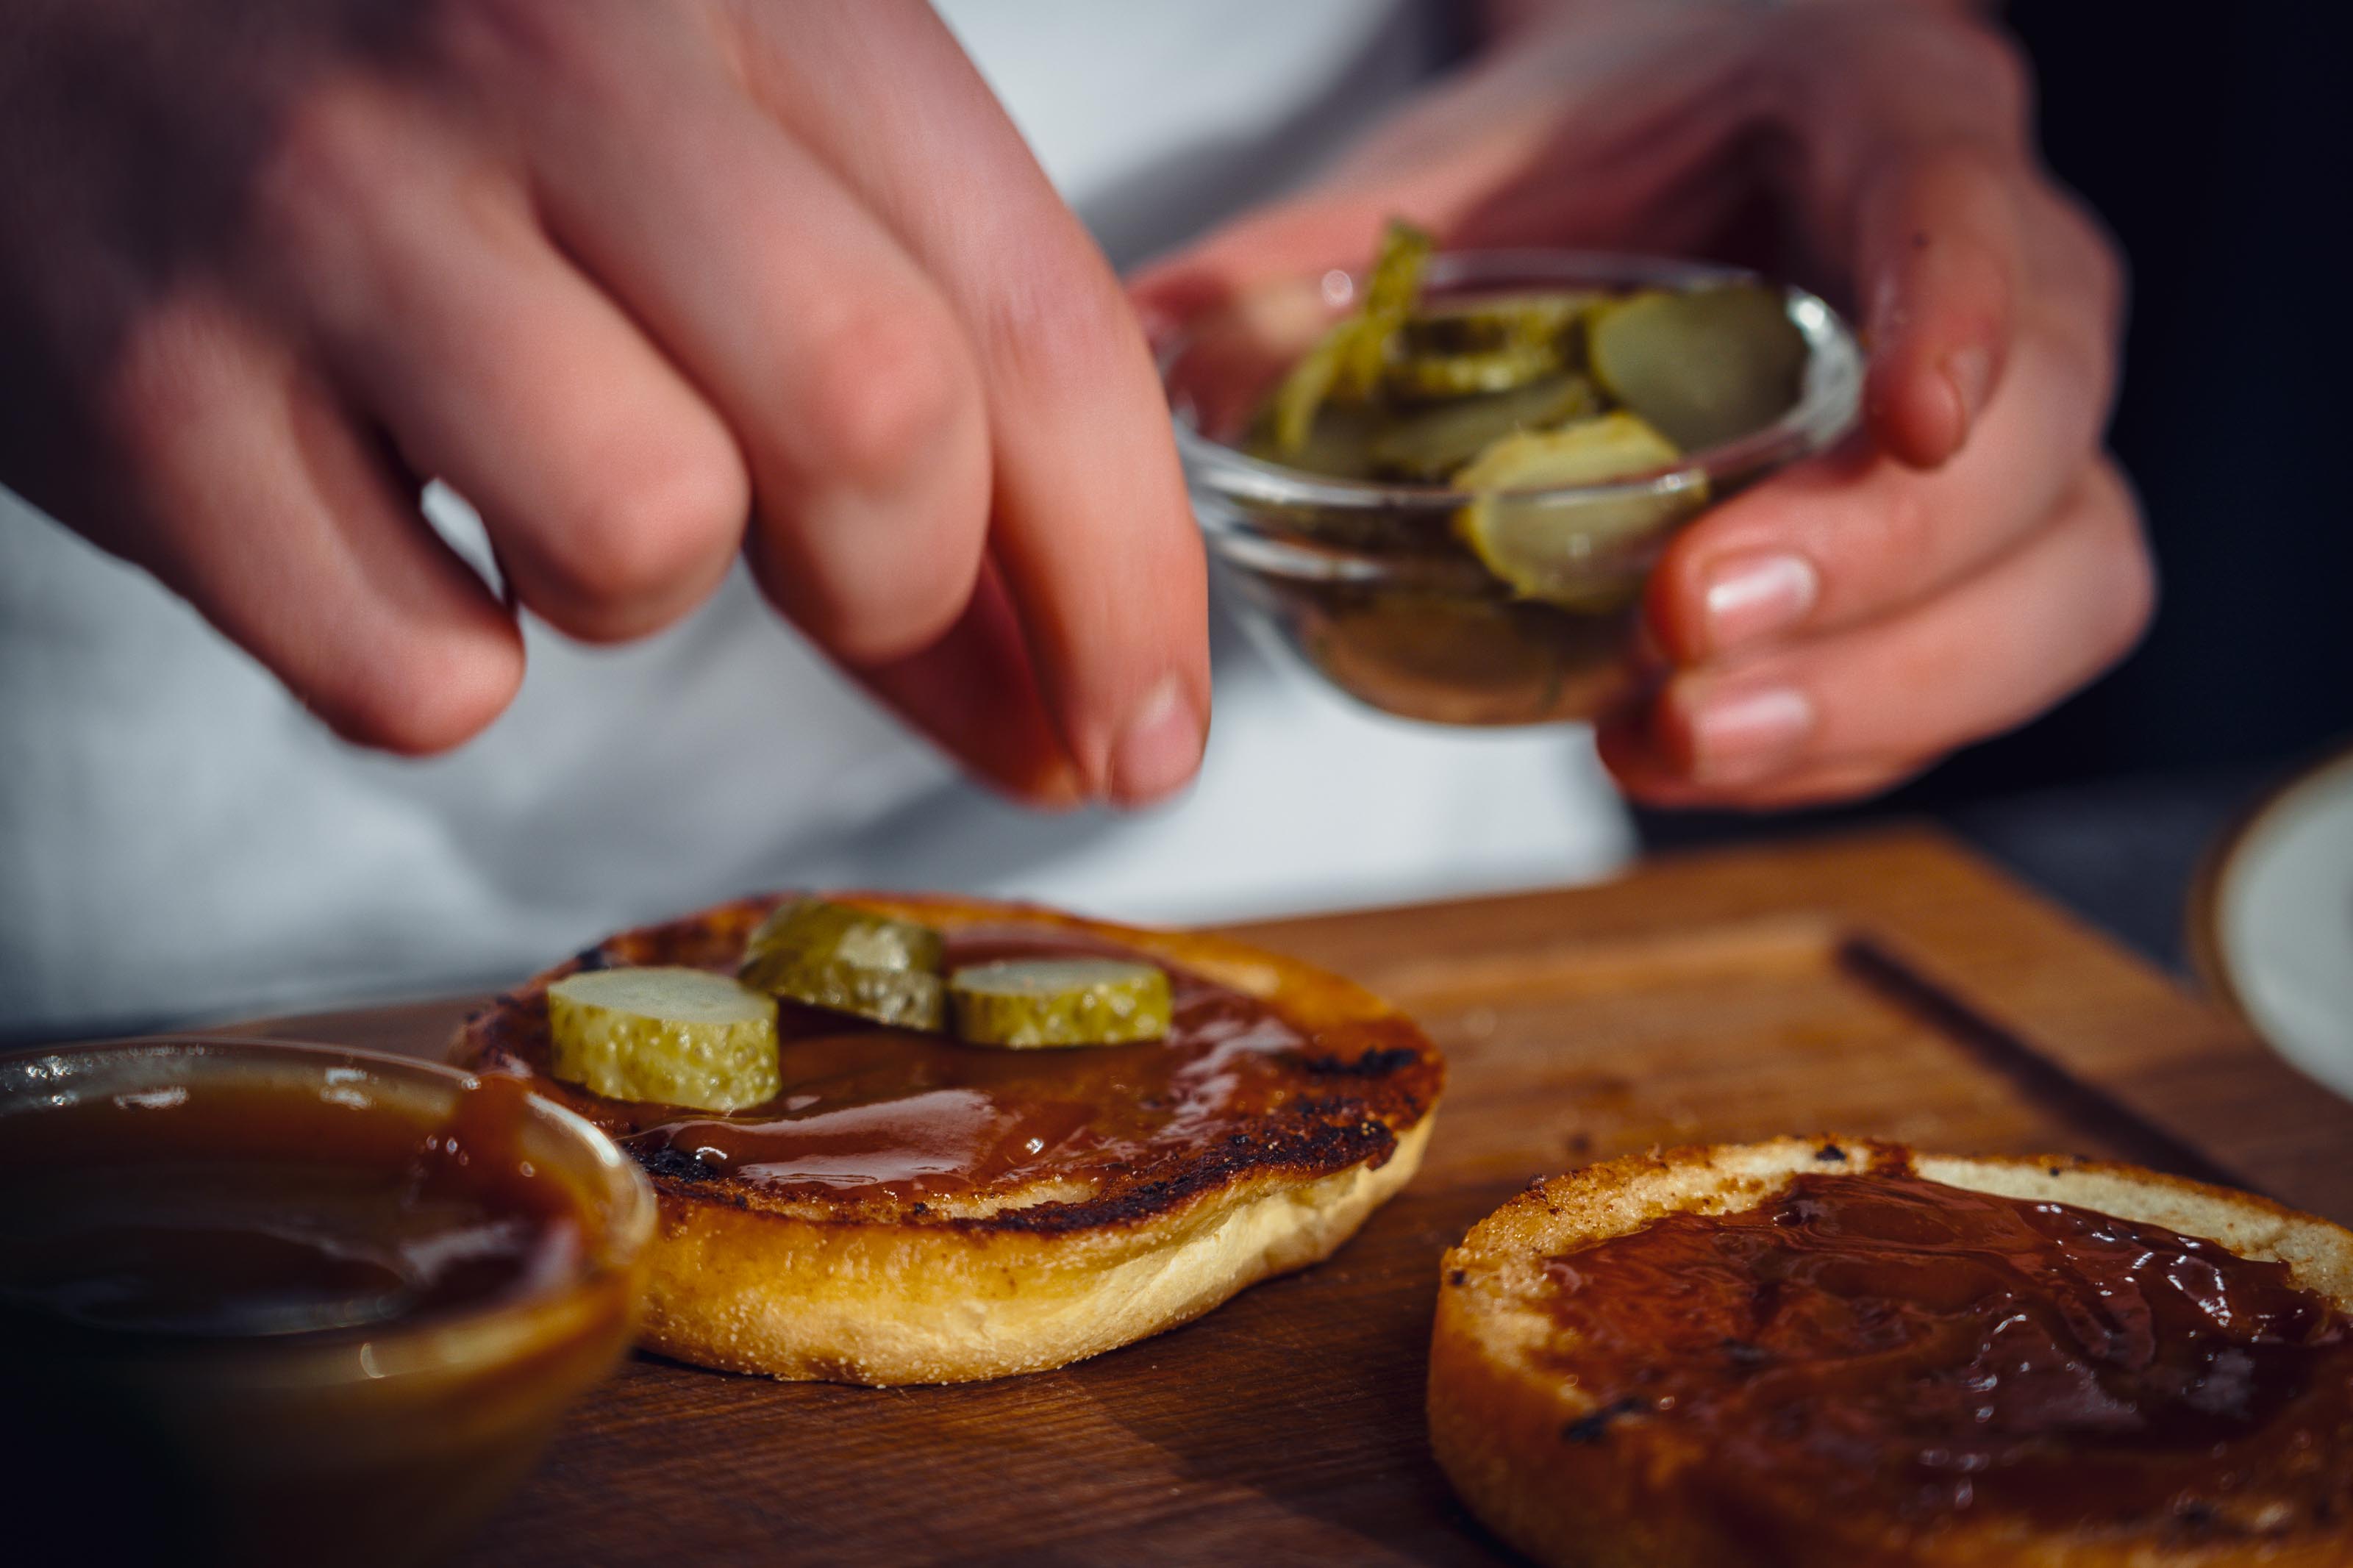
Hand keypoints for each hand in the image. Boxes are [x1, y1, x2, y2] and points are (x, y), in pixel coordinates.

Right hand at [0, 0, 1207, 805]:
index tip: (1147, 728)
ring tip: (569, 501)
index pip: (1032, 311)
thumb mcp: (720, 124)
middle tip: (844, 588)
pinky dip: (445, 665)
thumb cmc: (431, 67)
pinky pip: (411, 669)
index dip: (1128, 572)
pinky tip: (402, 542)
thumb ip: (914, 359)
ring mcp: (333, 218)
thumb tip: (1081, 684)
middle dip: (913, 585)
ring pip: (649, 533)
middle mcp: (546, 55)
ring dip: (654, 595)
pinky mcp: (150, 390)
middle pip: (881, 422)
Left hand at [1135, 0, 2148, 807]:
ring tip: (1680, 741)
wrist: (1689, 166)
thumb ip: (1319, 254)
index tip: (1898, 422)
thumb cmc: (1605, 152)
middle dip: (1880, 572)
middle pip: (2043, 445)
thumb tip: (1141, 349)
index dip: (1957, 318)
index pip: (1968, 203)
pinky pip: (1978, 671)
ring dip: (1883, 691)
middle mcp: (1994, 284)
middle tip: (1690, 638)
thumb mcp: (1466, 168)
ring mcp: (2004, 431)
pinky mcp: (1972, 556)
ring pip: (2063, 581)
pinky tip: (1694, 751)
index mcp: (1884, 124)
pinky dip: (1847, 736)